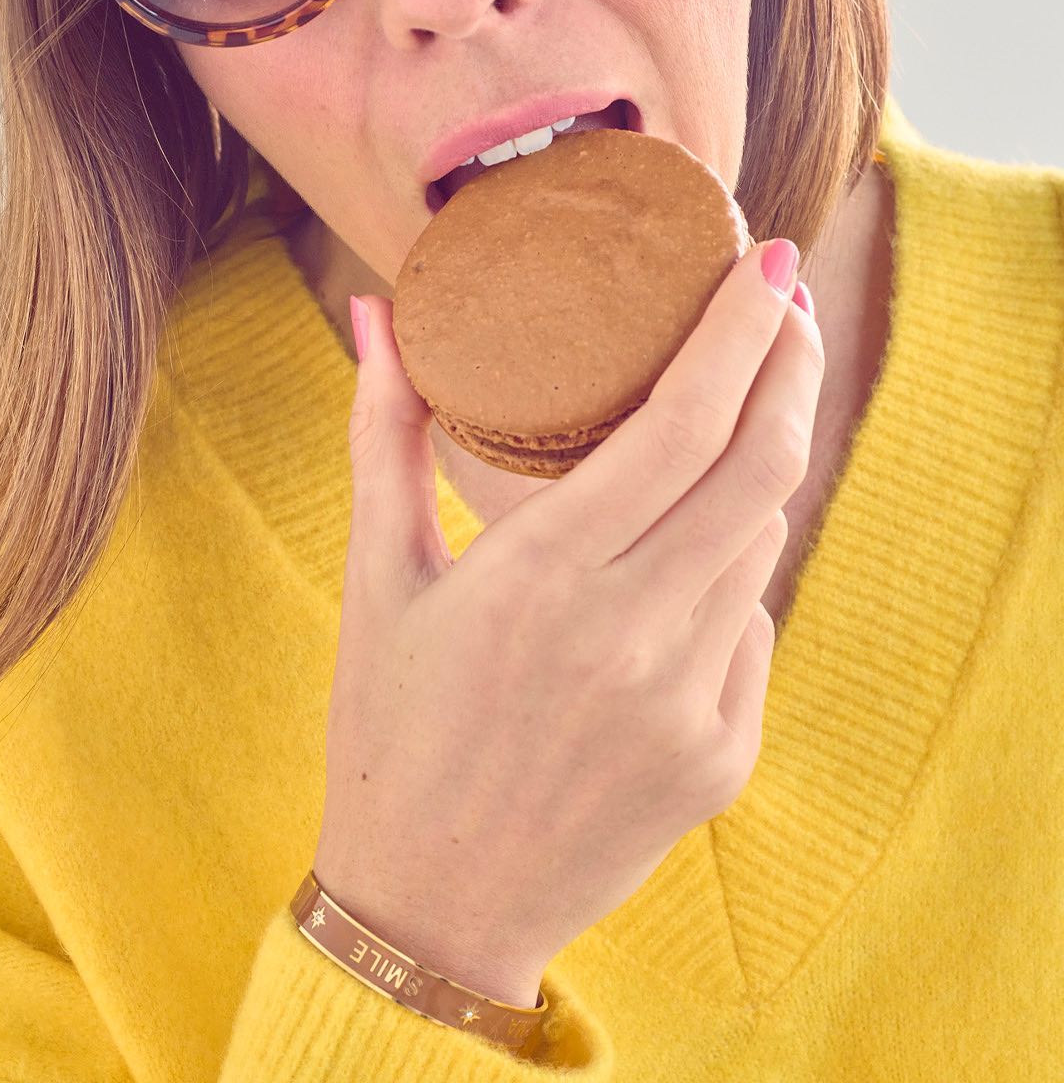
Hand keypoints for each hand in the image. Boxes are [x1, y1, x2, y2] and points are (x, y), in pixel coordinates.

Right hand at [313, 239, 821, 1006]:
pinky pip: (751, 628)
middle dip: (789, 368)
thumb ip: (384, 436)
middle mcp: (628, 640)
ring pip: (761, 544)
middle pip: (758, 470)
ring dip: (760, 464)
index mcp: (537, 583)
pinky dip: (731, 572)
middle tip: (783, 308)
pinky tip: (686, 559)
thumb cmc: (389, 734)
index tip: (765, 263)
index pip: (680, 426)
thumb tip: (378, 316)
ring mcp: (687, 706)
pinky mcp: (719, 758)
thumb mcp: (378, 582)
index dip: (738, 332)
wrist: (430, 904)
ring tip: (733, 414)